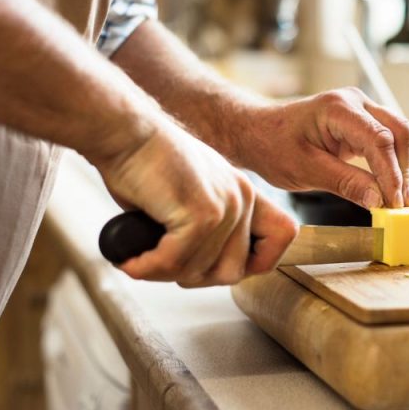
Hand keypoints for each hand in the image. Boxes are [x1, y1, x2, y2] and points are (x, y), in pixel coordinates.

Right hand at [88, 117, 297, 285]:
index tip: (213, 265)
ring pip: (200, 271)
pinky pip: (176, 262)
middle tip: (161, 266)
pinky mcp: (201, 213)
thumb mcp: (188, 197)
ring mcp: (226, 206)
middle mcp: (243, 198)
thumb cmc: (144, 164)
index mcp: (244, 193)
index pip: (283, 235)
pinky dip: (148, 267)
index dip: (255, 261)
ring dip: (163, 273)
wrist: (125, 133)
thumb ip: (205, 230)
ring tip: (139, 259)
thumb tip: (198, 270)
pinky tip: (131, 259)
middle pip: (233, 271)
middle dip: (193, 277)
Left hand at [230, 88, 408, 208]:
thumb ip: (345, 183)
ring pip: (400, 135)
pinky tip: (394, 188)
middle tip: (405, 204)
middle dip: (406, 169)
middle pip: (400, 132)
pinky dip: (395, 164)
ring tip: (402, 201)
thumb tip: (379, 200)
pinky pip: (389, 140)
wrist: (257, 132)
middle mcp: (355, 102)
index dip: (392, 173)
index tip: (394, 202)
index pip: (379, 140)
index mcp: (338, 108)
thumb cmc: (273, 146)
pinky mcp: (363, 123)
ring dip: (405, 167)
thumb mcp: (305, 170)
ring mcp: (361, 110)